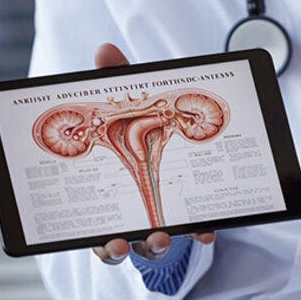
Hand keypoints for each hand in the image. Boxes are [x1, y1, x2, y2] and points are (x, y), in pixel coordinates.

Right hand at [88, 42, 214, 265]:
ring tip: (162, 238)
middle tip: (125, 244)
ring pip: (152, 246)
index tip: (109, 242)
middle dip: (119, 249)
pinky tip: (206, 230)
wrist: (173, 132)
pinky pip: (191, 231)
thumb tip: (106, 50)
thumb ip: (118, 81)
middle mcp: (128, 217)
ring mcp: (158, 220)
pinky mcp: (187, 217)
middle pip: (118, 246)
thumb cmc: (139, 126)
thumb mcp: (129, 102)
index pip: (93, 229)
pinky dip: (197, 231)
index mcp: (105, 197)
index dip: (100, 243)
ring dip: (155, 245)